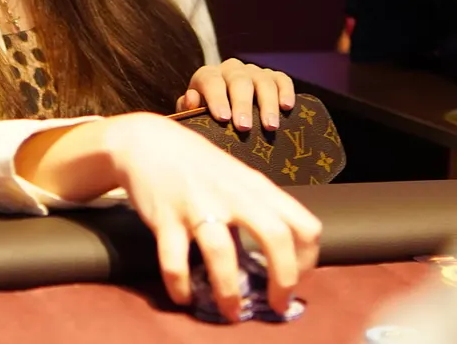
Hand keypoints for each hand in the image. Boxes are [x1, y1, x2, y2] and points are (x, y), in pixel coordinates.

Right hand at [103, 113, 321, 320]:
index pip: (304, 224)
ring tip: (231, 314)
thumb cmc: (199, 165)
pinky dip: (180, 286)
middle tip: (277, 306)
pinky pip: (174, 261)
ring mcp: (199, 206)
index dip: (308, 258)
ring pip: (222, 253)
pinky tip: (184, 297)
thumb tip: (278, 256)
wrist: (148, 142)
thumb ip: (258, 208)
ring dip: (229, 292)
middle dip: (282, 279)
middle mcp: (233, 196)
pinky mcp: (165, 218)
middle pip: (275, 236)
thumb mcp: (238, 178)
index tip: (299, 278)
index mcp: (257, 188)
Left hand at [176, 58, 295, 131]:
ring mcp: (253, 72)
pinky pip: (281, 79)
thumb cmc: (207, 117)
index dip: (216, 98)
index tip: (223, 118)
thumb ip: (188, 107)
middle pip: (239, 81)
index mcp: (208, 76)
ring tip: (270, 126)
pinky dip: (285, 91)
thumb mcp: (193, 113)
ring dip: (267, 103)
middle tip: (244, 126)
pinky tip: (287, 107)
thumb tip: (192, 99)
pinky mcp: (273, 77)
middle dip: (242, 104)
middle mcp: (231, 69)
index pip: (210, 80)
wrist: (225, 111)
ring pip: (263, 80)